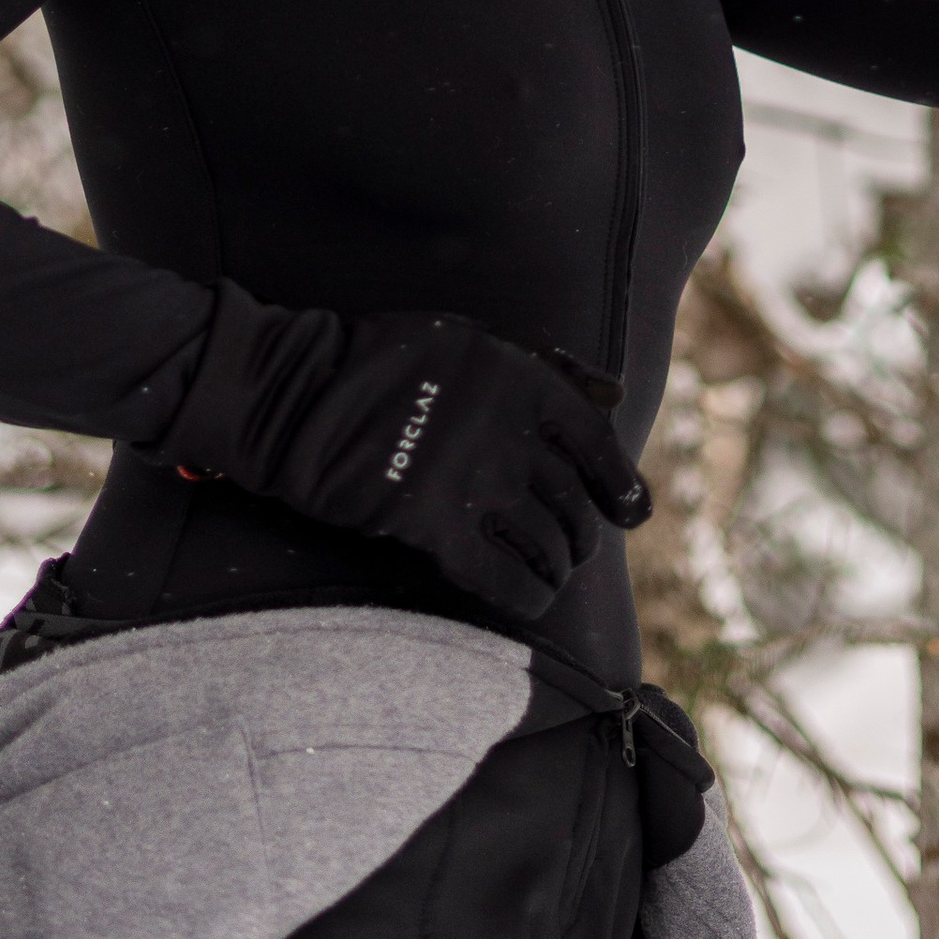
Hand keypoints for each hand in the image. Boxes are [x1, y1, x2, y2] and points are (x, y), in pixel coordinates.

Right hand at [154, 282, 650, 621]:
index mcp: (523, 379)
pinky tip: (529, 598)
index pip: (596, 441)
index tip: (632, 513)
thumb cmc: (394, 361)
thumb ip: (551, 367)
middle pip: (572, 502)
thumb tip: (616, 396)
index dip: (621, 484)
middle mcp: (508, 429)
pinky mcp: (431, 523)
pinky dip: (527, 594)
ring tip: (550, 572)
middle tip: (574, 549)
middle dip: (582, 535)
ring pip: (545, 543)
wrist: (305, 394)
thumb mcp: (478, 340)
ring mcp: (471, 479)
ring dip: (557, 567)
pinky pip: (502, 576)